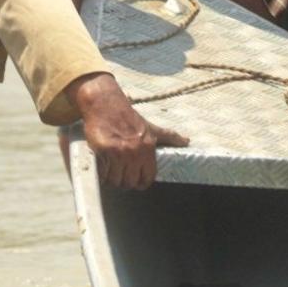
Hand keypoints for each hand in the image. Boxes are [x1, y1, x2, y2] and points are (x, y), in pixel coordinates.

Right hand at [70, 74, 188, 190]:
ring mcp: (119, 151)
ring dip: (111, 178)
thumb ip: (169, 136)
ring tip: (110, 167)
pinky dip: (101, 173)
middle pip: (130, 182)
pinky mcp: (104, 150)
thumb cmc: (128, 117)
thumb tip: (186, 141)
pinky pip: (103, 174)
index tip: (135, 181)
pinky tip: (102, 164)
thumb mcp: (151, 127)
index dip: (140, 183)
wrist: (105, 104)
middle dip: (124, 181)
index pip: (147, 178)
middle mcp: (135, 151)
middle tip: (119, 173)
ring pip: (115, 181)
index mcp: (148, 148)